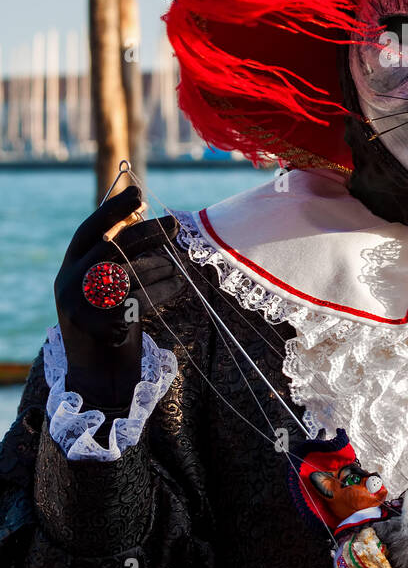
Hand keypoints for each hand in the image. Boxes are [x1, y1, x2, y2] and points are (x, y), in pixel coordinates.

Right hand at [53, 186, 182, 405]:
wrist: (104, 375)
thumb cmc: (115, 322)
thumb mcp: (112, 285)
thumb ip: (120, 256)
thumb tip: (146, 215)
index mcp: (71, 267)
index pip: (89, 230)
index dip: (113, 210)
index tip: (137, 192)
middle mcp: (69, 283)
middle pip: (110, 248)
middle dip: (145, 233)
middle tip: (173, 225)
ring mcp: (78, 306)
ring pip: (127, 273)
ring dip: (159, 268)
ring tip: (178, 269)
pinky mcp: (96, 325)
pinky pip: (137, 298)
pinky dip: (162, 291)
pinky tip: (177, 287)